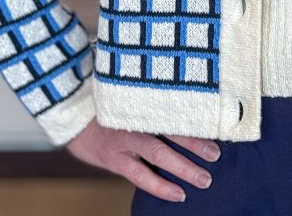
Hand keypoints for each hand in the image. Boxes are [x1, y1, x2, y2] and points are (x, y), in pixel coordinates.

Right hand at [66, 117, 220, 202]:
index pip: (175, 109)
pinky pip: (140, 176)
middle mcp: (137, 119)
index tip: (217, 122)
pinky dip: (160, 186)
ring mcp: (125, 140)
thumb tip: (185, 108)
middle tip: (216, 155)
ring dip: (183, 167)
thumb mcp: (131, 96)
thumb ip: (153, 103)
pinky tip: (177, 194)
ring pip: (159, 154)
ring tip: (204, 179)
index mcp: (144, 102)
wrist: (74, 117)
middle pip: (172, 131)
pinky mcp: (115, 159)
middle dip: (196, 144)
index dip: (196, 116)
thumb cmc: (109, 106)